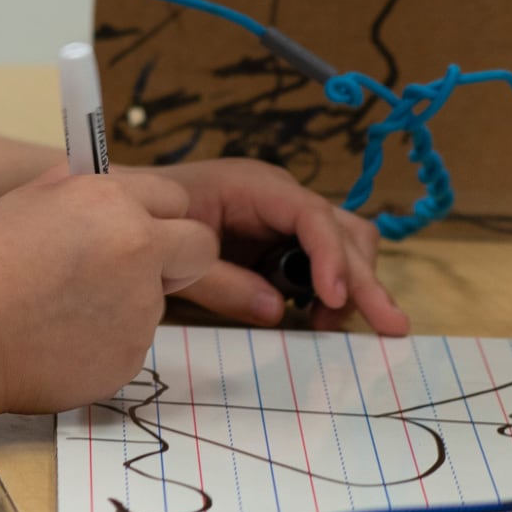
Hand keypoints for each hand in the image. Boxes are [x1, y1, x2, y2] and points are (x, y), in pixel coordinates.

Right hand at [0, 169, 218, 412]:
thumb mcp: (27, 199)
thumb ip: (78, 186)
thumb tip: (106, 183)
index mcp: (114, 203)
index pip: (175, 199)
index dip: (153, 213)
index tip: (132, 226)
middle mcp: (141, 251)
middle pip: (201, 247)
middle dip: (178, 255)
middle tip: (133, 267)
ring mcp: (143, 308)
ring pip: (159, 298)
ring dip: (128, 299)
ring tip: (66, 307)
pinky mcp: (135, 355)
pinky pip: (133, 339)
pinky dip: (107, 338)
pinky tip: (62, 337)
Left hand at [113, 159, 407, 336]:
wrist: (122, 208)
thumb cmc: (146, 220)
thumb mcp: (178, 256)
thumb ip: (223, 283)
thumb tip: (276, 312)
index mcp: (253, 185)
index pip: (310, 215)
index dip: (330, 257)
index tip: (335, 299)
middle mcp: (279, 196)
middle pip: (343, 231)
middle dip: (364, 278)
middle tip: (390, 326)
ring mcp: (284, 218)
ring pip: (345, 245)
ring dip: (352, 285)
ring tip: (335, 326)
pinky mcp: (281, 240)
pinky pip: (321, 261)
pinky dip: (330, 288)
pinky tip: (319, 317)